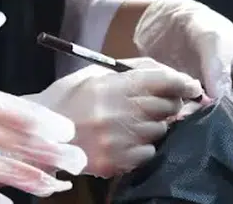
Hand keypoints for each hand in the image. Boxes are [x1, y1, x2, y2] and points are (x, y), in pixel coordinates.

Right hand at [28, 59, 202, 177]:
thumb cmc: (68, 99)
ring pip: (160, 130)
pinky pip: (149, 152)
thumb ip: (131, 71)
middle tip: (159, 105)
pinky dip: (143, 147)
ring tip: (131, 123)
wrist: (39, 135)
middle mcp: (116, 113)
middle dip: (169, 104)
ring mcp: (117, 140)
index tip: (193, 86)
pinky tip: (125, 140)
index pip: (160, 80)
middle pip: (166, 106)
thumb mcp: (95, 75)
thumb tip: (169, 74)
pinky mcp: (115, 162)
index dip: (182, 82)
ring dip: (154, 126)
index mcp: (110, 86)